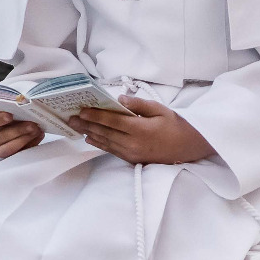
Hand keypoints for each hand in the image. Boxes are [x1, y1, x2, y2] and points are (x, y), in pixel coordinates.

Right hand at [0, 110, 43, 157]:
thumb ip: (4, 112)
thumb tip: (20, 106)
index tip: (10, 115)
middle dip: (17, 130)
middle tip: (32, 124)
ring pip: (9, 149)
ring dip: (24, 139)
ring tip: (36, 130)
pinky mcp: (6, 160)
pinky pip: (19, 154)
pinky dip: (30, 144)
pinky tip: (38, 136)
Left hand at [72, 96, 213, 164]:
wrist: (189, 147)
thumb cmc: (176, 125)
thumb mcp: (160, 109)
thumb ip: (138, 105)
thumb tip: (119, 100)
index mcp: (140, 129)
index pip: (112, 121)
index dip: (95, 116)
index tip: (81, 110)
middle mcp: (133, 143)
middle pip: (104, 132)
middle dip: (86, 125)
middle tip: (70, 118)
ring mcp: (132, 153)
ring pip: (105, 142)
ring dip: (89, 134)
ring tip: (75, 126)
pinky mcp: (133, 159)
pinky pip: (112, 150)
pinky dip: (99, 143)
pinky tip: (90, 138)